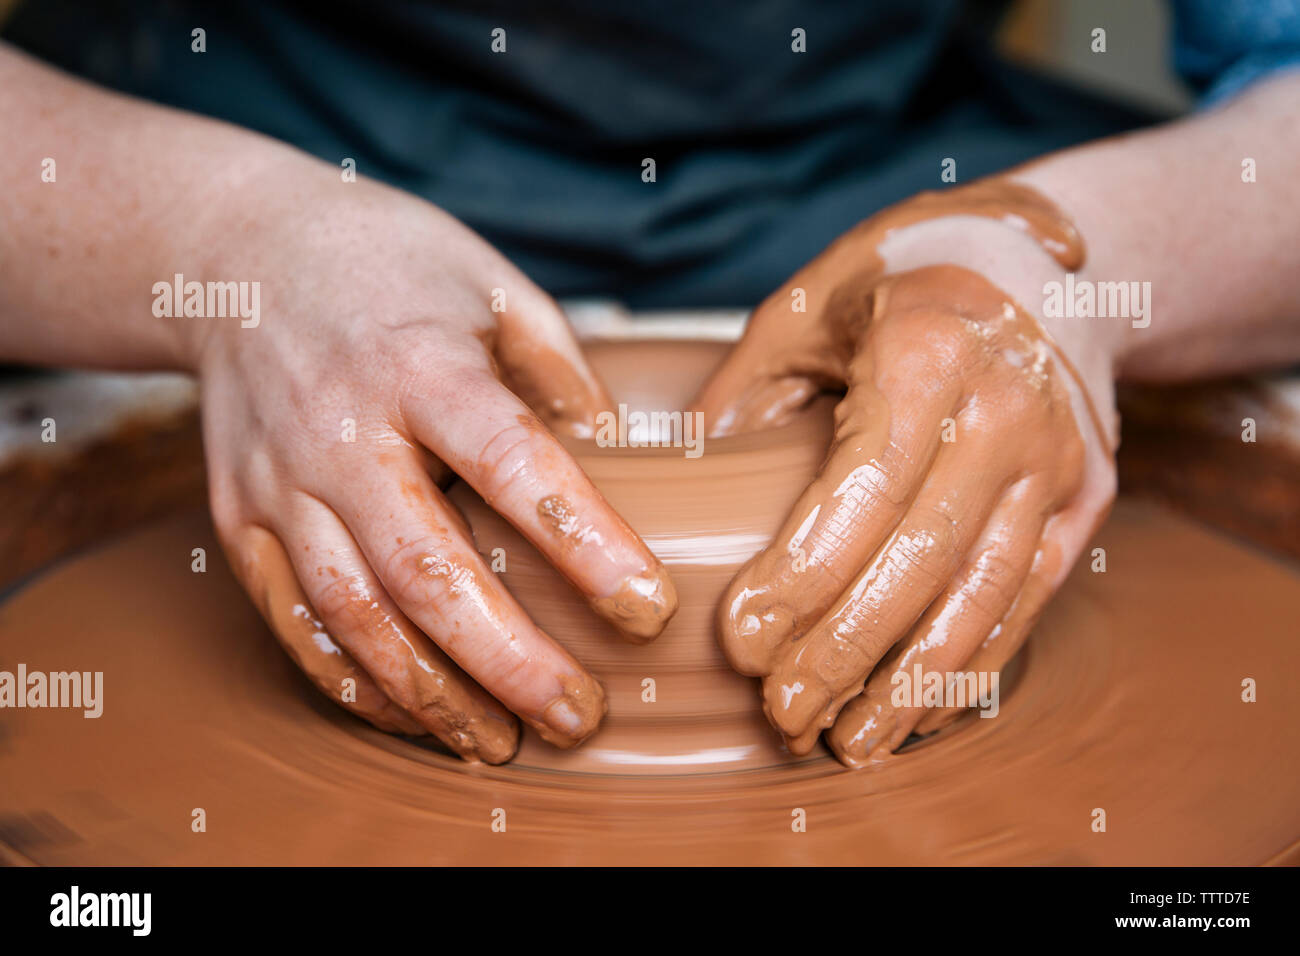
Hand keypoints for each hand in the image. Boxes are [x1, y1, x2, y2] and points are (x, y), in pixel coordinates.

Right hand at [187, 167, 675, 762]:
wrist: (235, 257)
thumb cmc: (387, 266)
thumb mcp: (490, 285)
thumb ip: (557, 369)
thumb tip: (616, 458)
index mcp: (421, 366)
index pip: (513, 466)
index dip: (585, 545)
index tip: (647, 610)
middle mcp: (342, 431)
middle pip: (427, 570)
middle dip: (510, 660)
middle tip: (580, 716)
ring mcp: (279, 481)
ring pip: (355, 613)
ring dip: (432, 694)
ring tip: (500, 742)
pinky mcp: (236, 515)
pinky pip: (290, 618)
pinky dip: (349, 679)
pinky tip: (408, 714)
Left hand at [693, 182, 1118, 765]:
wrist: (1058, 264)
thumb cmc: (908, 278)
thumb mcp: (810, 304)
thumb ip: (745, 393)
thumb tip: (678, 483)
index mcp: (926, 351)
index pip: (860, 490)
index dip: (801, 577)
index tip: (741, 643)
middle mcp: (1004, 412)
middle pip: (919, 560)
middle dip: (844, 652)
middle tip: (781, 715)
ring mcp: (1056, 461)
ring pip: (981, 596)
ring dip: (911, 684)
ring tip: (849, 743)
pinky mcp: (1087, 499)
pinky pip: (1027, 599)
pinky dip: (971, 665)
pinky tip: (916, 710)